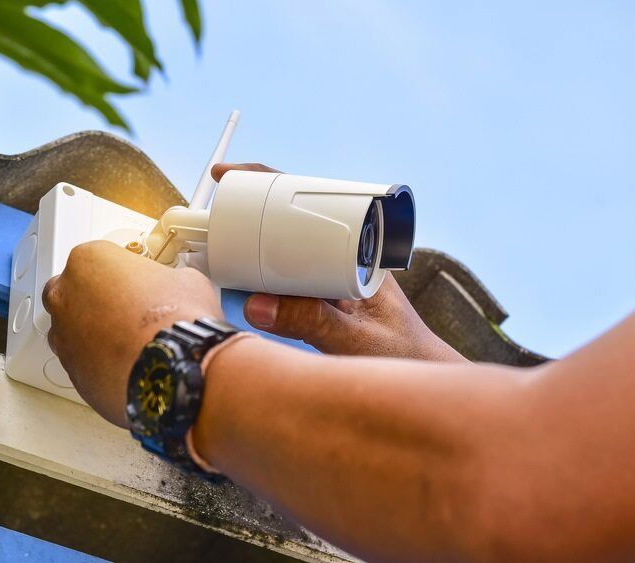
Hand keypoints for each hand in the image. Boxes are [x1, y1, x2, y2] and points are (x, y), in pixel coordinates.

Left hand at [42, 240, 221, 426]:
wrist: (174, 367)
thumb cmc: (174, 319)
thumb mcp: (184, 279)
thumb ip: (165, 279)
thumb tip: (174, 287)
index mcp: (88, 261)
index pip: (95, 260)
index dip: (119, 274)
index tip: (134, 284)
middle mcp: (65, 296)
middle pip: (70, 292)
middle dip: (93, 301)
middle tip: (126, 311)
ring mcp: (63, 336)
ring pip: (71, 331)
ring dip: (93, 334)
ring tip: (129, 342)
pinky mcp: (71, 372)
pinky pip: (81, 363)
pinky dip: (99, 364)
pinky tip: (126, 364)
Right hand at [212, 163, 464, 361]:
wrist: (423, 376)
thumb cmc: (405, 355)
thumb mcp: (355, 339)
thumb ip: (311, 323)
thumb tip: (255, 304)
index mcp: (359, 248)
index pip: (309, 200)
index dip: (268, 184)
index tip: (230, 177)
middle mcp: (345, 257)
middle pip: (290, 221)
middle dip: (250, 213)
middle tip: (212, 216)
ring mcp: (332, 279)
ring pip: (284, 251)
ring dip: (252, 247)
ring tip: (216, 249)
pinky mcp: (323, 303)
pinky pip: (284, 280)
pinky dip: (259, 277)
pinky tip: (238, 283)